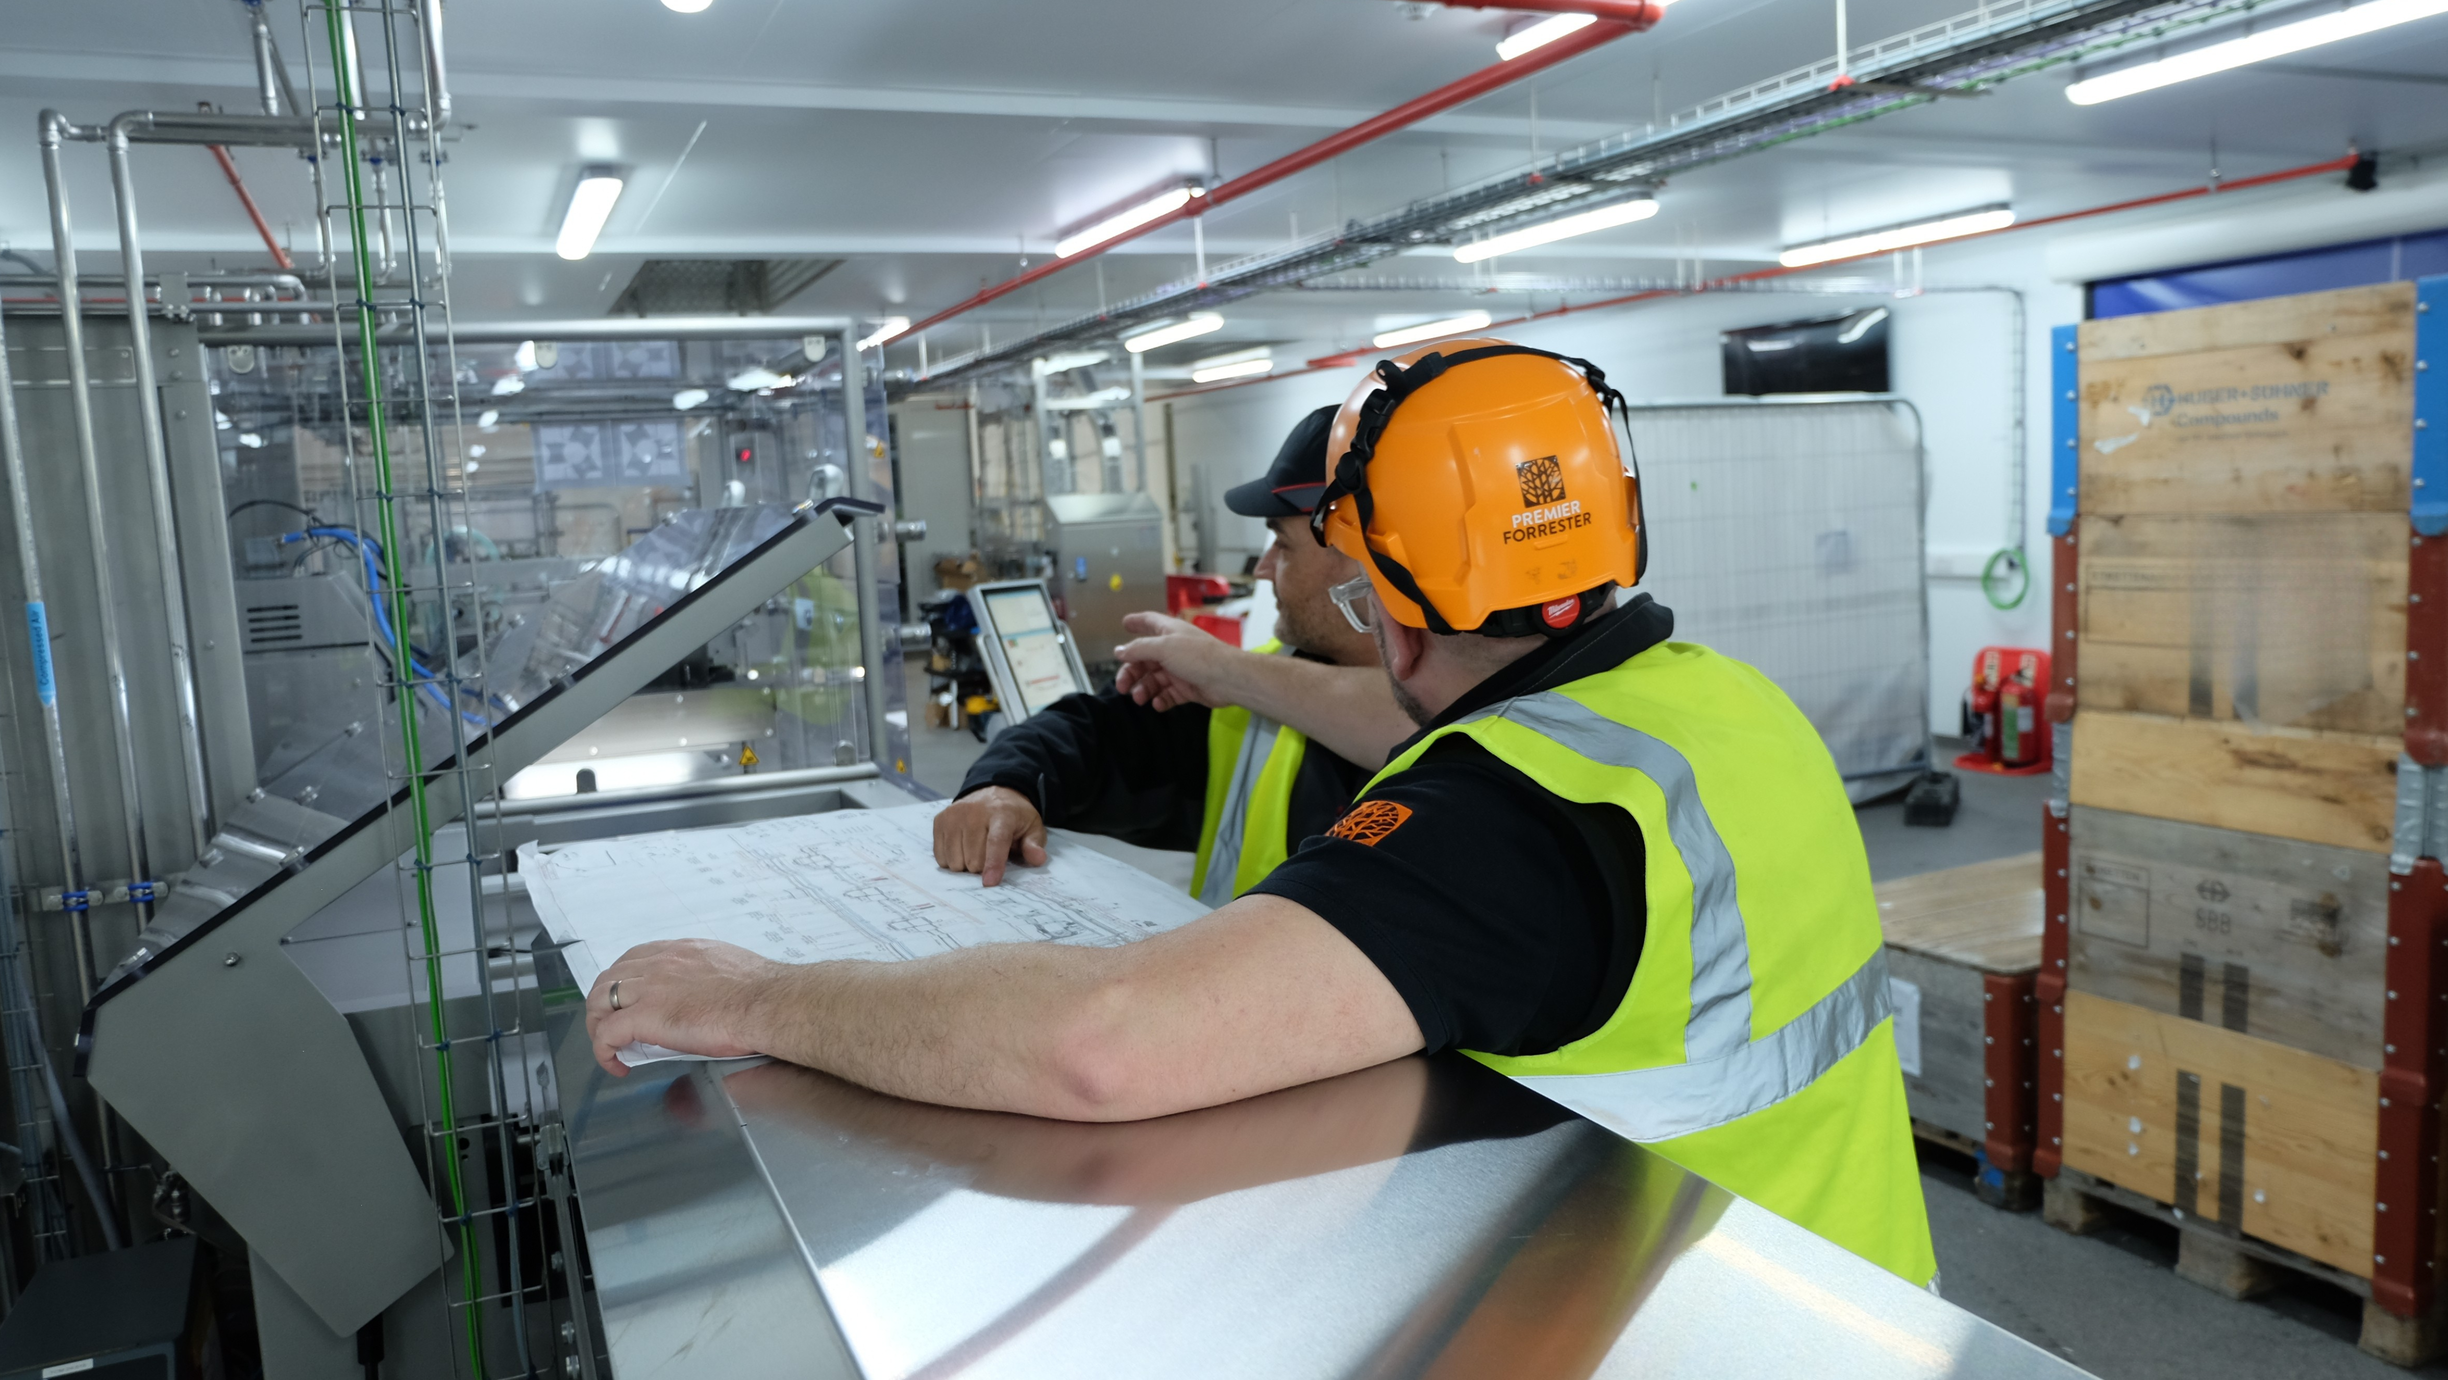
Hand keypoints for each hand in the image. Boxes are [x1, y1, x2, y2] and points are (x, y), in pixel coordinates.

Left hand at [585, 938, 779, 1075]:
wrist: (768, 1003)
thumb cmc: (761, 992)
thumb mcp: (726, 969)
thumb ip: (705, 977)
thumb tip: (703, 998)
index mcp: (682, 950)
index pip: (636, 959)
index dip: (625, 982)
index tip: (630, 1001)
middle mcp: (660, 962)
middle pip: (610, 977)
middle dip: (603, 1003)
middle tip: (611, 1027)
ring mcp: (650, 987)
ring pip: (599, 999)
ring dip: (598, 1025)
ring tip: (609, 1046)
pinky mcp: (646, 1016)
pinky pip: (607, 1033)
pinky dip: (604, 1050)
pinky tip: (616, 1065)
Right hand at [932, 785, 1048, 885]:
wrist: (993, 792)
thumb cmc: (1013, 817)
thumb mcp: (1032, 827)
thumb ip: (1034, 845)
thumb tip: (1037, 858)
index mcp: (1001, 814)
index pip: (995, 841)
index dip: (993, 864)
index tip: (990, 883)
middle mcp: (974, 812)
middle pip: (973, 858)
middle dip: (982, 867)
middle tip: (989, 855)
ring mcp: (954, 815)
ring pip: (955, 861)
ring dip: (966, 864)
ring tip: (976, 851)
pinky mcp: (940, 820)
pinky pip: (941, 857)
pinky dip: (952, 859)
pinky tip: (962, 848)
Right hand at [1113, 611, 1239, 710]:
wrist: (1228, 679)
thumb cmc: (1199, 657)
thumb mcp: (1164, 648)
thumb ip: (1139, 649)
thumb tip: (1119, 651)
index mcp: (1169, 633)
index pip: (1150, 622)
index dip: (1137, 621)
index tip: (1125, 623)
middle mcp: (1174, 649)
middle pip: (1144, 659)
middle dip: (1131, 672)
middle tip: (1122, 687)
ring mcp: (1180, 670)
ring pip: (1154, 680)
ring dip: (1144, 689)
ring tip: (1140, 698)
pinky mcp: (1187, 688)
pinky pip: (1168, 694)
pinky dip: (1161, 699)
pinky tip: (1158, 704)